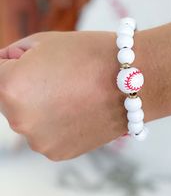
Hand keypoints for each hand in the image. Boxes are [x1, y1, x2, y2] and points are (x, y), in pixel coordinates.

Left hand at [0, 31, 126, 160]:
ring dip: (40, 107)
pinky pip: (46, 134)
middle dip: (23, 87)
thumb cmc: (90, 54)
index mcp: (9, 87)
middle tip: (57, 77)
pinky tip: (78, 111)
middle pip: (8, 100)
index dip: (12, 64)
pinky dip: (56, 124)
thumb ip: (12, 55)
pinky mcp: (57, 153)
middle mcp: (18, 120)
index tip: (31, 62)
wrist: (133, 80)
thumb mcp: (43, 42)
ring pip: (28, 119)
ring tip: (71, 94)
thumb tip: (3, 65)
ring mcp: (38, 141)